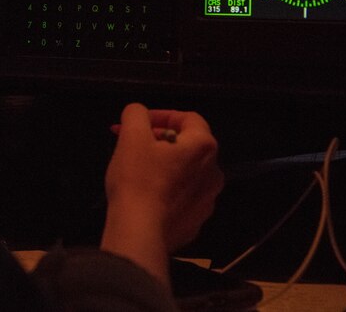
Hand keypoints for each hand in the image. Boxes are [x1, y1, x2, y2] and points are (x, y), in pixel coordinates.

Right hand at [100, 103, 223, 284]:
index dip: (161, 115)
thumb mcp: (131, 136)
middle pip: (188, 145)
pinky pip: (183, 197)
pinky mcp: (196, 222)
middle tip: (134, 145)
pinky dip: (167, 190)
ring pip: (186, 173)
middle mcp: (214, 172)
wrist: (140, 232)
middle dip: (160, 140)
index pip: (188, 118)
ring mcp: (208, 200)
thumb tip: (139, 114)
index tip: (139, 123)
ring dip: (165, 165)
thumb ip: (136, 114)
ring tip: (139, 170)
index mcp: (203, 147)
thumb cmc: (138, 178)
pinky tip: (146, 196)